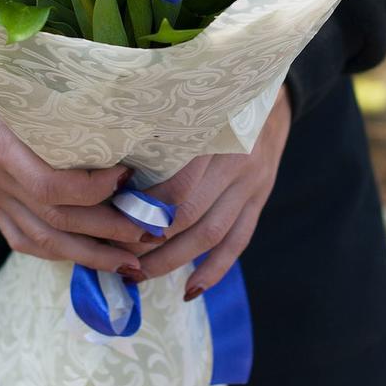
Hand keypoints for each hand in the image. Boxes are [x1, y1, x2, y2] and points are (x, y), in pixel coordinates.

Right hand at [0, 46, 144, 272]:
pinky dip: (61, 253)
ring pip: (44, 241)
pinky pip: (25, 241)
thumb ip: (47, 83)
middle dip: (109, 232)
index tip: (128, 174)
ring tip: (132, 260)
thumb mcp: (4, 70)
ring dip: (92, 255)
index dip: (93, 189)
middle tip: (152, 229)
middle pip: (57, 221)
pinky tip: (90, 257)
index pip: (49, 187)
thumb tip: (107, 78)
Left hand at [131, 86, 291, 298]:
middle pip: (189, 216)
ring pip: (210, 235)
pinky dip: (214, 269)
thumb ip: (162, 134)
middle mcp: (234, 163)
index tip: (109, 219)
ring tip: (140, 276)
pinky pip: (238, 241)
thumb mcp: (191, 107)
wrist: (275, 95)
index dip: (142, 209)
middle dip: (150, 242)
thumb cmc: (216, 100)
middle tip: (115, 256)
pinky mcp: (260, 199)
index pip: (174, 186)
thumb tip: (112, 168)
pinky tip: (190, 290)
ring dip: (173, 261)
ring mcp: (251, 184)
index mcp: (211, 136)